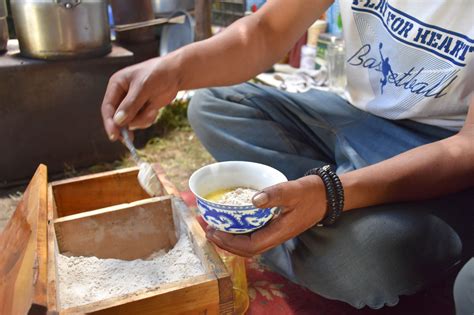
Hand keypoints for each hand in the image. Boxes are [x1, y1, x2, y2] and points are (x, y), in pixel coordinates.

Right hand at [101, 57, 179, 140]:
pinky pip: (141, 121)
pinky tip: (154, 110)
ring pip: (130, 122)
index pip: (108, 107)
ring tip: (152, 110)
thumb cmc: (158, 74)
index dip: (109, 122)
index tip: (113, 136)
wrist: (176, 74)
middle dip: (125, 126)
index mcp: (116, 85)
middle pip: (117, 118)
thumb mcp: (143, 87)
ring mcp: (132, 104)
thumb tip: (118, 121)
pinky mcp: (142, 109)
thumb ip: (131, 104)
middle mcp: (121, 95)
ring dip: (141, 120)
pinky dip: (148, 119)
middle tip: (129, 138)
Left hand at [206, 175, 326, 256]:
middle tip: (209, 231)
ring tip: (216, 229)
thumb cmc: (310, 193)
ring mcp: (276, 233)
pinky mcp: (275, 227)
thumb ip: (274, 195)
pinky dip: (240, 233)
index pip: (250, 246)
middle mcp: (276, 237)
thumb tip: (253, 200)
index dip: (230, 243)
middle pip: (246, 250)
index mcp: (279, 233)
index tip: (215, 232)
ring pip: (250, 245)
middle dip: (226, 244)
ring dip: (232, 240)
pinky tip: (233, 223)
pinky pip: (254, 236)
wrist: (326, 196)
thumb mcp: (292, 191)